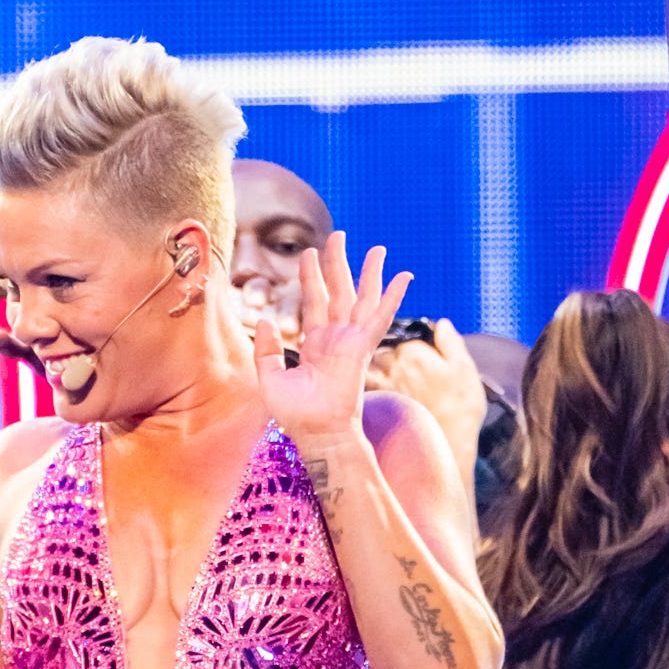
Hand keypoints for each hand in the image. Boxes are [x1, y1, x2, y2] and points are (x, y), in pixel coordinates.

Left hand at [249, 234, 410, 456]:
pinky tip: (404, 276)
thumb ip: (265, 349)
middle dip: (338, 263)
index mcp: (315, 344)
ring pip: (362, 298)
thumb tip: (264, 320)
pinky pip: (380, 316)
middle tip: (338, 235)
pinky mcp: (362, 347)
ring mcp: (351, 341)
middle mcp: (336, 338)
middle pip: (339, 291)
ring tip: (377, 248)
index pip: (314, 302)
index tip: (309, 253)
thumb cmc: (296, 415)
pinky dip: (393, 296)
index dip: (311, 277)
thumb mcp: (269, 378)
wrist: (317, 434)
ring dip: (369, 272)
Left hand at [369, 315, 485, 479]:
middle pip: (382, 350)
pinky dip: (367, 387)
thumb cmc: (461, 409)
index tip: (422, 354)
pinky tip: (371, 393)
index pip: (405, 337)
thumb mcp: (465, 368)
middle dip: (390, 355)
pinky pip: (365, 388)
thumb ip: (450, 342)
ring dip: (375, 368)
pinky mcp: (375, 404)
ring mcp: (380, 385)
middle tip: (408, 369)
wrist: (448, 447)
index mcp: (413, 352)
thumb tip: (441, 323)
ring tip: (394, 379)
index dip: (413, 344)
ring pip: (370, 367)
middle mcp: (391, 366)